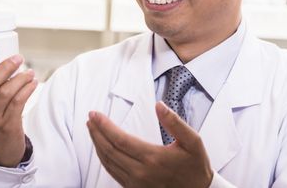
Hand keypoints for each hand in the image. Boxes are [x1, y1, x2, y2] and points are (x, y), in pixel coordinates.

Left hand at [87, 101, 212, 187]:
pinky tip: (102, 149)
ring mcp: (136, 183)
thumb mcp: (192, 141)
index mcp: (153, 158)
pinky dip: (104, 159)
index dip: (104, 126)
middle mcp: (140, 172)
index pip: (120, 140)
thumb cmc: (195, 166)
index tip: (95, 114)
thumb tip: (159, 105)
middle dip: (96, 133)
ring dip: (97, 145)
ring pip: (108, 163)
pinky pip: (112, 173)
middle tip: (90, 119)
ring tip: (92, 130)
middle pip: (109, 151)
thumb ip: (175, 122)